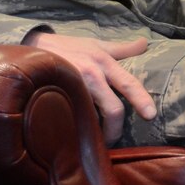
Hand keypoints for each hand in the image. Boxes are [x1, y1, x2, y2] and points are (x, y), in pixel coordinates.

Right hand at [31, 33, 155, 141]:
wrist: (33, 46)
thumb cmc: (69, 47)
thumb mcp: (97, 45)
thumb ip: (123, 49)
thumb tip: (145, 43)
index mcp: (105, 62)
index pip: (128, 83)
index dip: (141, 99)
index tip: (151, 115)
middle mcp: (92, 74)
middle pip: (112, 108)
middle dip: (115, 129)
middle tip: (115, 140)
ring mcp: (74, 86)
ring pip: (92, 116)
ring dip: (96, 131)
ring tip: (97, 140)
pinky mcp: (58, 94)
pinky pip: (72, 115)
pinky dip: (78, 126)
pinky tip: (78, 133)